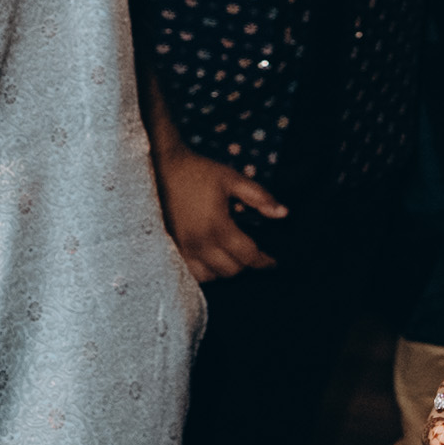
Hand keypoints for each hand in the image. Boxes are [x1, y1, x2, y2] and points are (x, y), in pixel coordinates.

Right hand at [155, 140, 282, 281]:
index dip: (264, 261)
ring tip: (228, 255)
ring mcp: (182, 249)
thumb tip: (284, 213)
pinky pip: (189, 273)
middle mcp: (199, 244)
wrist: (159, 168)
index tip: (272, 262)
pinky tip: (208, 258)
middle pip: (230, 271)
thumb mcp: (232, 179)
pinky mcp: (169, 249)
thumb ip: (259, 197)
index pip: (247, 256)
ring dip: (223, 269)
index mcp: (217, 228)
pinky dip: (203, 270)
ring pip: (209, 276)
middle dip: (244, 264)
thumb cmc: (198, 172)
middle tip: (250, 252)